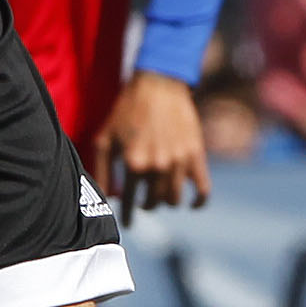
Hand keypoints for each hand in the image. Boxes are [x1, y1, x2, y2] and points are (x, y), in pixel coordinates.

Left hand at [90, 69, 210, 216]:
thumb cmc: (126, 110)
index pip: (129, 201)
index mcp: (134, 164)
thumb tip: (106, 198)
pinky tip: (192, 205)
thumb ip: (102, 171)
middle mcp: (157, 166)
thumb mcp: (105, 139)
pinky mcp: (196, 156)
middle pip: (153, 203)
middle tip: (143, 202)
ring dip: (166, 202)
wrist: (159, 85)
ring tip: (161, 197)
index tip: (128, 221)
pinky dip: (199, 202)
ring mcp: (179, 162)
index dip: (127, 214)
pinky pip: (202, 189)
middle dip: (146, 205)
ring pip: (174, 199)